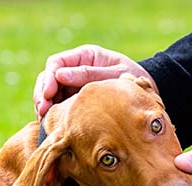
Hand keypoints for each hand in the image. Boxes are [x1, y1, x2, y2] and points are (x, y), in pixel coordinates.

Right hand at [34, 45, 154, 118]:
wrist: (149, 90)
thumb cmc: (134, 78)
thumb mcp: (115, 74)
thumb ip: (89, 73)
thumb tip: (60, 75)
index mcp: (85, 55)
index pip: (57, 63)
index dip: (49, 78)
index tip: (48, 94)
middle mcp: (76, 68)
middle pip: (48, 77)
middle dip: (42, 93)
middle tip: (42, 110)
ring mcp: (75, 83)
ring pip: (50, 92)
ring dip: (44, 104)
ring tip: (44, 118)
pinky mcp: (76, 98)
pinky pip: (59, 103)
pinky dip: (53, 112)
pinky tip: (51, 123)